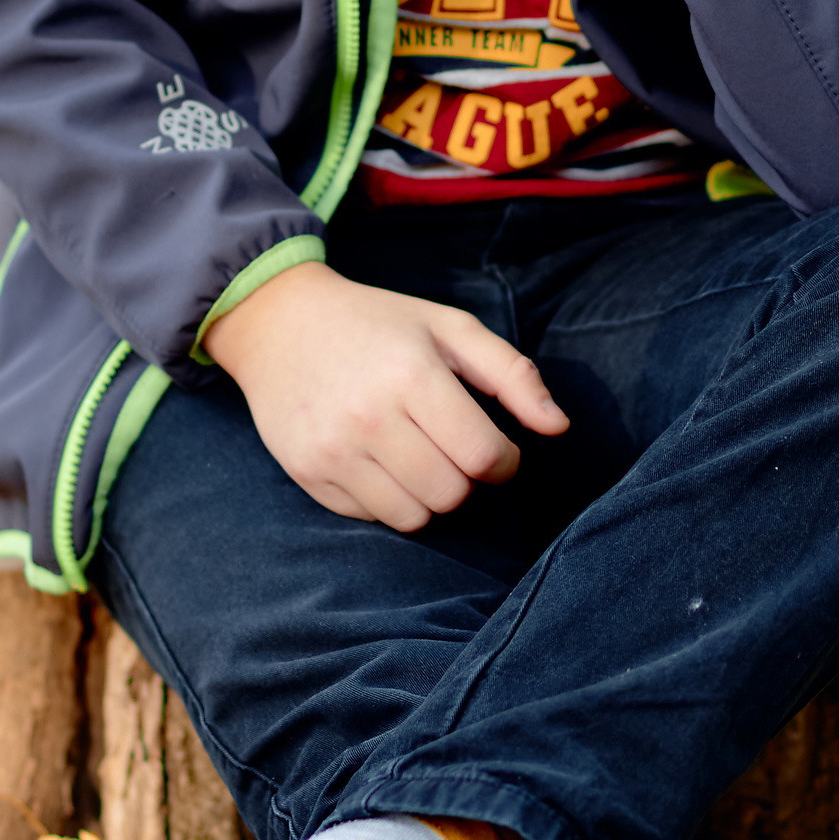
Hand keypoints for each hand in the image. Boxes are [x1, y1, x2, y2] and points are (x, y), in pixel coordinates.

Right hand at [202, 260, 567, 531]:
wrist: (280, 323)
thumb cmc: (379, 324)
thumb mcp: (450, 328)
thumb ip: (513, 375)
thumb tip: (558, 427)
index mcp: (412, 375)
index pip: (483, 456)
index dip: (504, 462)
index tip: (495, 447)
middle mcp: (369, 417)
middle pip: (452, 493)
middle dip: (466, 479)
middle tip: (451, 448)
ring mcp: (332, 450)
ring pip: (413, 517)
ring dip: (429, 495)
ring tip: (417, 456)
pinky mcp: (306, 473)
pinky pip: (371, 517)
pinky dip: (387, 499)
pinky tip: (378, 460)